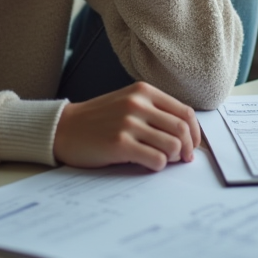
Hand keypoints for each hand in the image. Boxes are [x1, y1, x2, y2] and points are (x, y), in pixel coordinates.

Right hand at [53, 82, 201, 171]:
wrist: (63, 128)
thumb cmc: (98, 120)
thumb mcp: (127, 103)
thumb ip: (154, 112)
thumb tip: (187, 135)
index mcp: (143, 91)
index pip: (185, 112)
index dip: (195, 133)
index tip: (192, 145)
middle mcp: (138, 103)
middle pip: (182, 129)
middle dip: (187, 148)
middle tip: (181, 159)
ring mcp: (128, 123)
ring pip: (172, 146)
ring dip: (171, 158)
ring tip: (159, 159)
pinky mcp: (119, 144)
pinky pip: (156, 160)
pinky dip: (157, 166)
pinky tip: (146, 163)